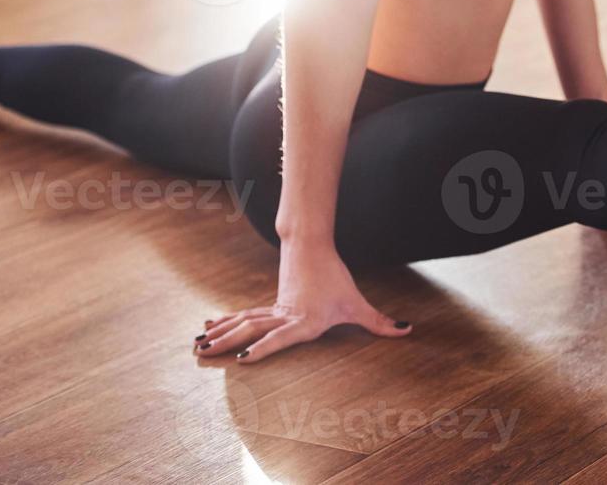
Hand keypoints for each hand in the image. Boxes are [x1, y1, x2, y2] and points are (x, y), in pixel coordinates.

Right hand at [193, 242, 411, 362]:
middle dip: (228, 343)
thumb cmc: (336, 279)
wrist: (313, 247)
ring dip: (221, 333)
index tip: (244, 359)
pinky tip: (209, 326)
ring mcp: (273, 310)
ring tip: (198, 344)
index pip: (281, 336)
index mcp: (304, 320)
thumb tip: (407, 330)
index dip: (264, 348)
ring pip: (243, 322)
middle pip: (251, 330)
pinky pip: (244, 316)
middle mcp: (284, 316)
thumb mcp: (357, 303)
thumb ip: (380, 321)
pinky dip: (226, 322)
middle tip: (203, 353)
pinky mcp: (269, 306)